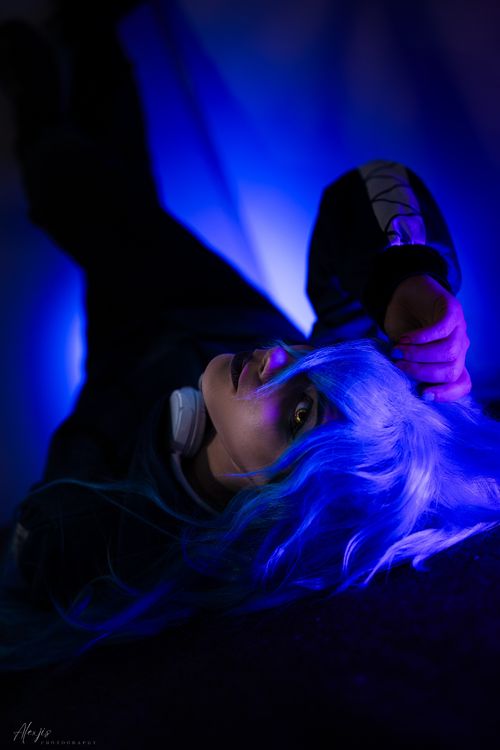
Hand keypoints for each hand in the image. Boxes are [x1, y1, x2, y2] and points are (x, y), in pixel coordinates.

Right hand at [384, 275, 470, 401]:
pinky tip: (405, 338)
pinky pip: (443, 329)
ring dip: (420, 355)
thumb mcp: (403, 353)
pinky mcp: (452, 310)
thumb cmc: (403, 326)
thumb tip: (400, 385)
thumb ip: (407, 367)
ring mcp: (458, 328)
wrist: (404, 293)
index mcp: (452, 361)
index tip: (423, 395)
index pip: (462, 384)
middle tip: (399, 366)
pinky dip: (423, 337)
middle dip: (424, 373)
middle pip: (452, 371)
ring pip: (449, 352)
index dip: (447, 394)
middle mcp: (460, 347)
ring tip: (397, 351)